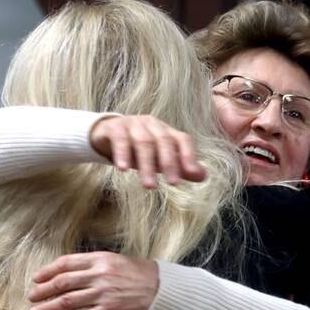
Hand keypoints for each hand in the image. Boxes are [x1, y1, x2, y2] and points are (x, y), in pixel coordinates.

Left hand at [28, 252, 159, 309]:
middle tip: (31, 297)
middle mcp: (100, 275)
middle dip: (43, 291)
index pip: (67, 263)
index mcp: (101, 259)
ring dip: (47, 308)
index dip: (48, 271)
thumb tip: (68, 272)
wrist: (161, 288)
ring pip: (67, 301)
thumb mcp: (116, 260)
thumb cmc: (139, 273)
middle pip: (63, 282)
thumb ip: (94, 264)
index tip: (36, 278)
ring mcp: (103, 294)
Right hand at [90, 114, 205, 187]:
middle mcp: (152, 124)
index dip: (189, 155)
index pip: (182, 139)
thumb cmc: (138, 150)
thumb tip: (203, 176)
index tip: (191, 174)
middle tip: (173, 184)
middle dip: (169, 163)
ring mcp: (133, 123)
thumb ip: (180, 168)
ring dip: (147, 165)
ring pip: (143, 142)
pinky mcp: (115, 127)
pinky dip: (123, 153)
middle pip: (163, 141)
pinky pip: (120, 139)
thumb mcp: (159, 160)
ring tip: (149, 186)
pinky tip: (123, 168)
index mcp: (166, 131)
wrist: (106, 135)